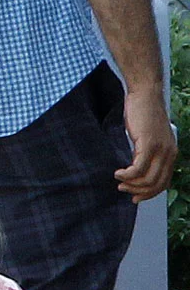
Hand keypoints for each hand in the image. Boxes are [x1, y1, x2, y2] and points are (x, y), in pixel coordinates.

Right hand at [115, 84, 176, 202]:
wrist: (145, 93)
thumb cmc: (144, 113)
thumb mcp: (149, 138)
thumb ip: (148, 154)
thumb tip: (136, 172)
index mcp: (171, 153)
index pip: (163, 182)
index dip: (148, 194)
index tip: (134, 196)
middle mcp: (169, 153)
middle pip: (155, 185)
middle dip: (138, 192)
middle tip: (123, 189)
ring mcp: (160, 149)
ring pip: (147, 180)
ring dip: (131, 184)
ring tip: (119, 180)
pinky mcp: (149, 144)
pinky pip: (137, 170)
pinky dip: (126, 175)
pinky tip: (118, 172)